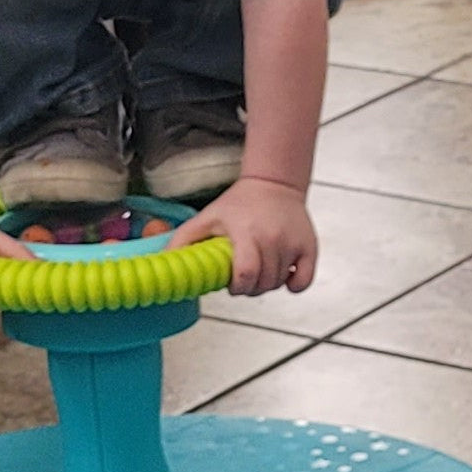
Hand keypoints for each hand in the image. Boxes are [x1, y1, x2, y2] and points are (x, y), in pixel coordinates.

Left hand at [165, 176, 316, 296]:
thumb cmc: (238, 204)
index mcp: (246, 232)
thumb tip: (162, 262)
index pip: (245, 274)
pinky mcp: (309, 247)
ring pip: (279, 283)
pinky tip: (282, 272)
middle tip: (243, 274)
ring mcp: (292, 243)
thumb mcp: (207, 218)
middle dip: (250, 286)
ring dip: (267, 283)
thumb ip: (184, 240)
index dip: (237, 286)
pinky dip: (293, 284)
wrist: (274, 184)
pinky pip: (304, 281)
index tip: (232, 282)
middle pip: (262, 284)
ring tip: (259, 266)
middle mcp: (272, 238)